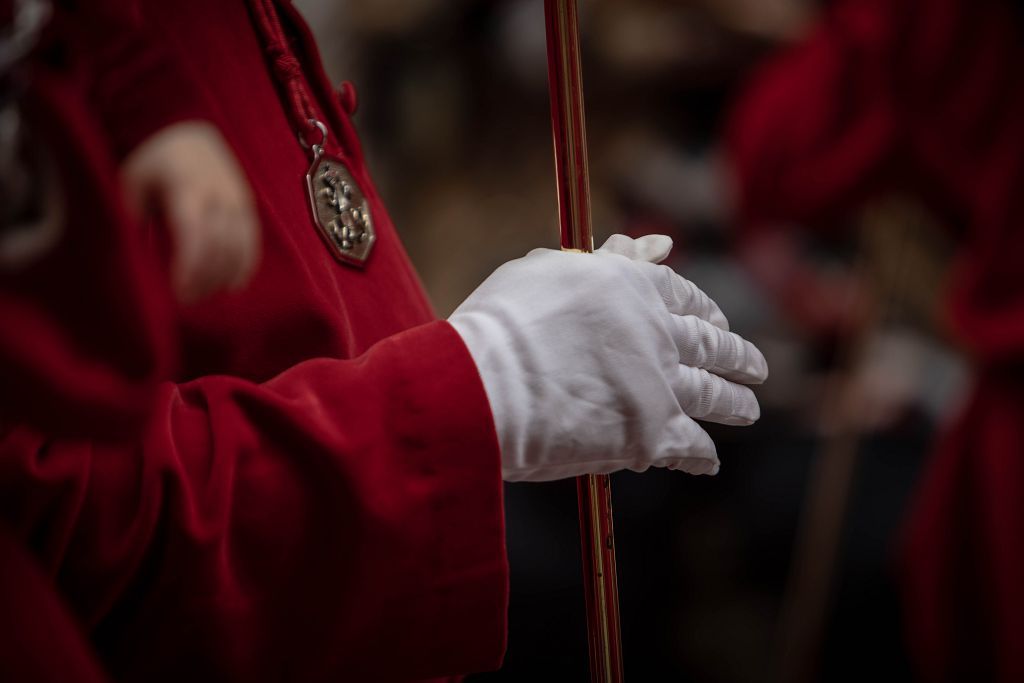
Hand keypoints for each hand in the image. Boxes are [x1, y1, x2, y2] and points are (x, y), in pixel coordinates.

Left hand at [121, 121, 259, 302]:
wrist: (189, 133)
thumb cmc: (155, 161)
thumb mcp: (133, 180)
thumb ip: (135, 216)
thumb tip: (140, 252)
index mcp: (188, 189)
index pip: (196, 236)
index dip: (190, 268)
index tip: (179, 292)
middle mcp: (219, 196)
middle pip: (220, 247)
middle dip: (205, 279)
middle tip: (188, 300)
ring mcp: (237, 201)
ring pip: (239, 248)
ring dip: (223, 277)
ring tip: (205, 295)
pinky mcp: (247, 207)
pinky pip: (252, 242)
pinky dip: (244, 267)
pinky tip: (232, 286)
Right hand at [449, 234, 766, 481]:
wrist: (488, 382)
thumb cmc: (503, 323)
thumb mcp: (550, 271)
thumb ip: (608, 260)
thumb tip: (655, 245)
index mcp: (632, 287)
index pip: (682, 295)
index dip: (703, 308)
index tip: (716, 319)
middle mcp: (657, 332)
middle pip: (711, 344)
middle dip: (736, 356)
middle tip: (755, 367)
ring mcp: (660, 384)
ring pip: (712, 394)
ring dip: (734, 403)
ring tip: (747, 410)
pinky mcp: (653, 434)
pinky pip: (690, 446)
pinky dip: (701, 454)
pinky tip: (708, 461)